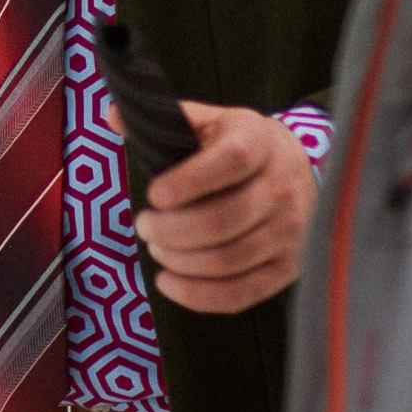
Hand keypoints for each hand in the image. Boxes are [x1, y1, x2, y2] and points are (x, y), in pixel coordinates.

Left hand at [123, 103, 316, 314]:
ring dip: (178, 260)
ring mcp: (289, 233)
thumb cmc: (241, 146)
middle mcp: (281, 188)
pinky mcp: (285, 269)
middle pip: (222, 220)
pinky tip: (169, 280)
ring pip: (226, 260)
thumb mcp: (211, 122)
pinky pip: (239, 294)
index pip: (231, 161)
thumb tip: (112, 115)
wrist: (298, 170)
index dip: (188, 181)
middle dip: (169, 229)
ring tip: (156, 247)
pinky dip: (196, 295)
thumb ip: (166, 119)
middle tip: (144, 225)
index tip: (154, 195)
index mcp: (260, 143)